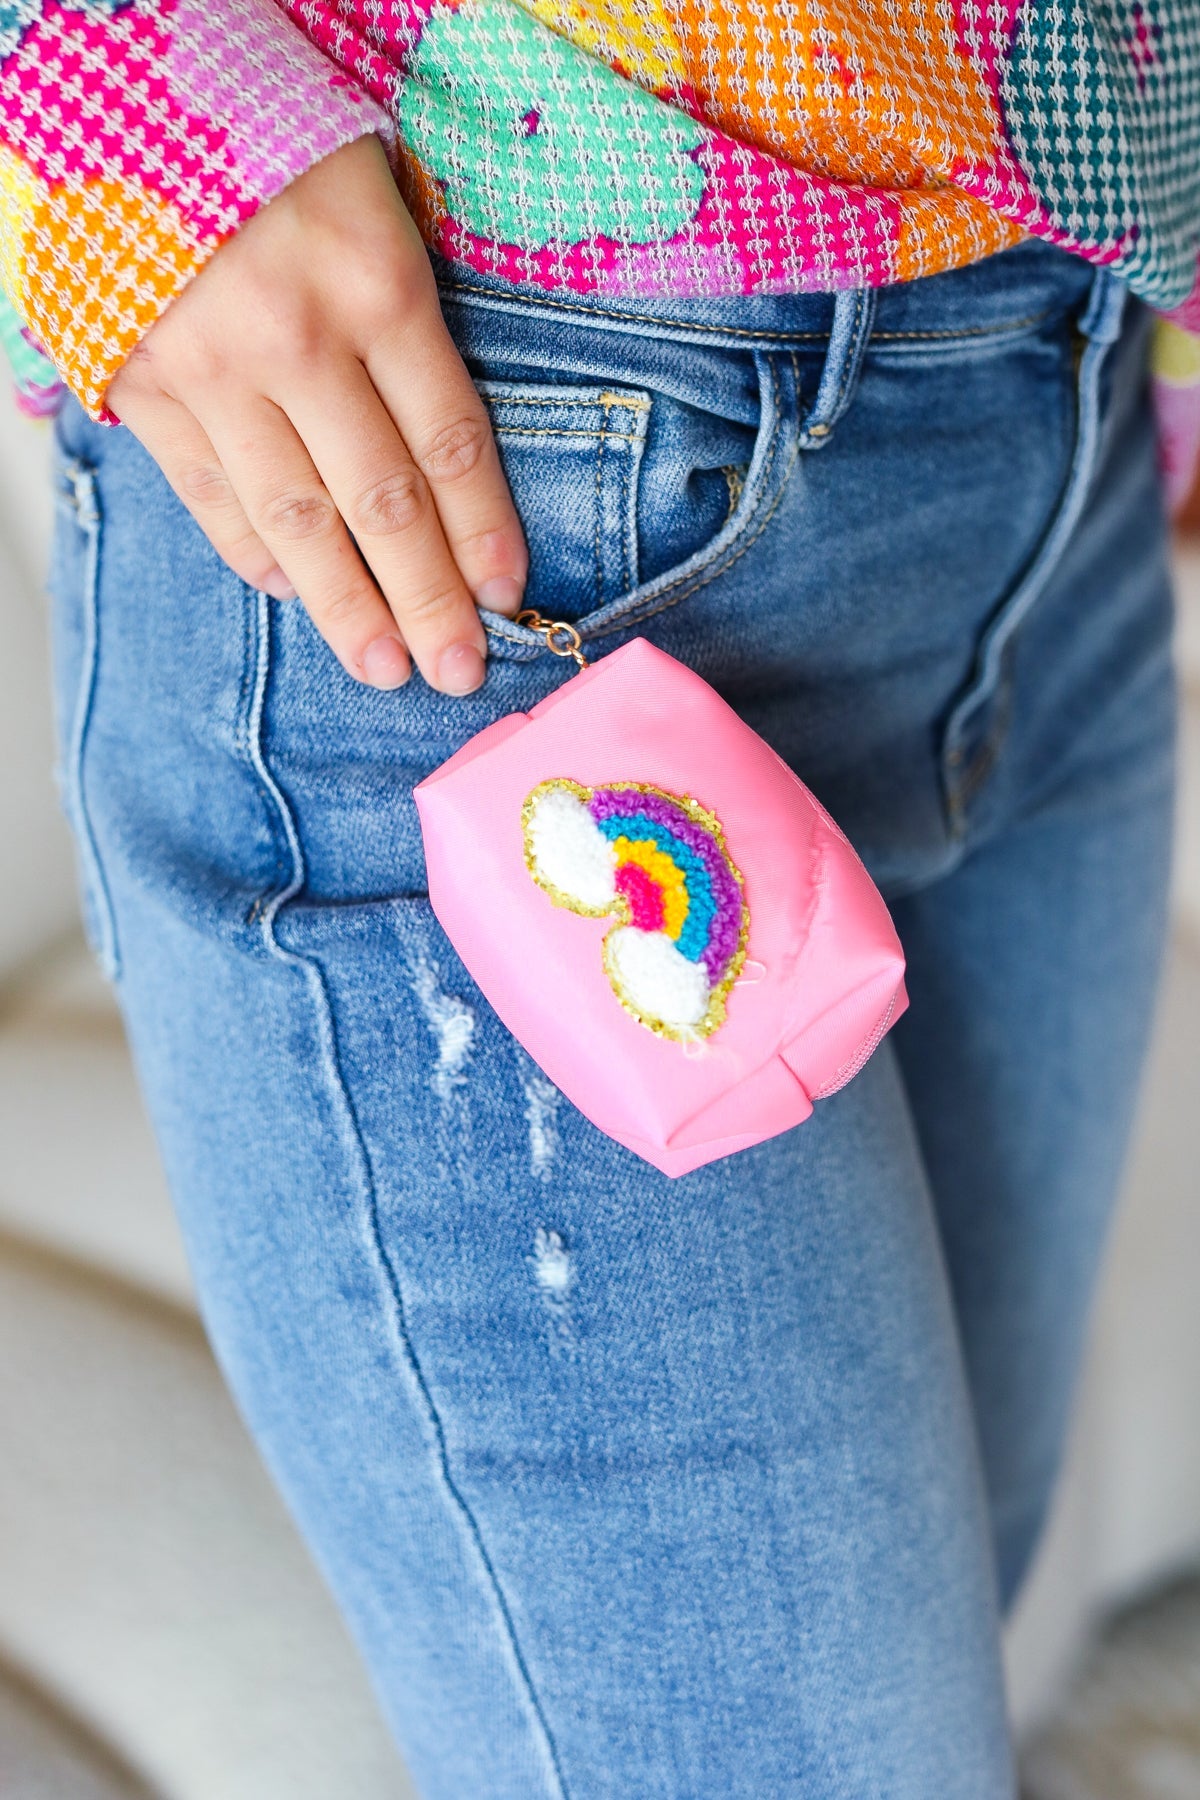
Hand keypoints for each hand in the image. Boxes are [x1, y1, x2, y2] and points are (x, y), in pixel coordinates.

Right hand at [106, 133, 527, 694]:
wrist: (121, 88)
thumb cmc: (275, 139)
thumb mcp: (378, 198)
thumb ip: (410, 320)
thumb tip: (445, 456)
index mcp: (375, 284)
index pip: (449, 441)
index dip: (483, 531)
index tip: (507, 596)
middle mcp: (295, 339)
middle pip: (382, 503)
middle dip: (428, 600)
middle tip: (457, 671)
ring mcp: (210, 370)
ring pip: (295, 521)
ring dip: (347, 607)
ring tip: (385, 667)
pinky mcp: (139, 382)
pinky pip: (211, 496)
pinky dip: (256, 555)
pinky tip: (294, 594)